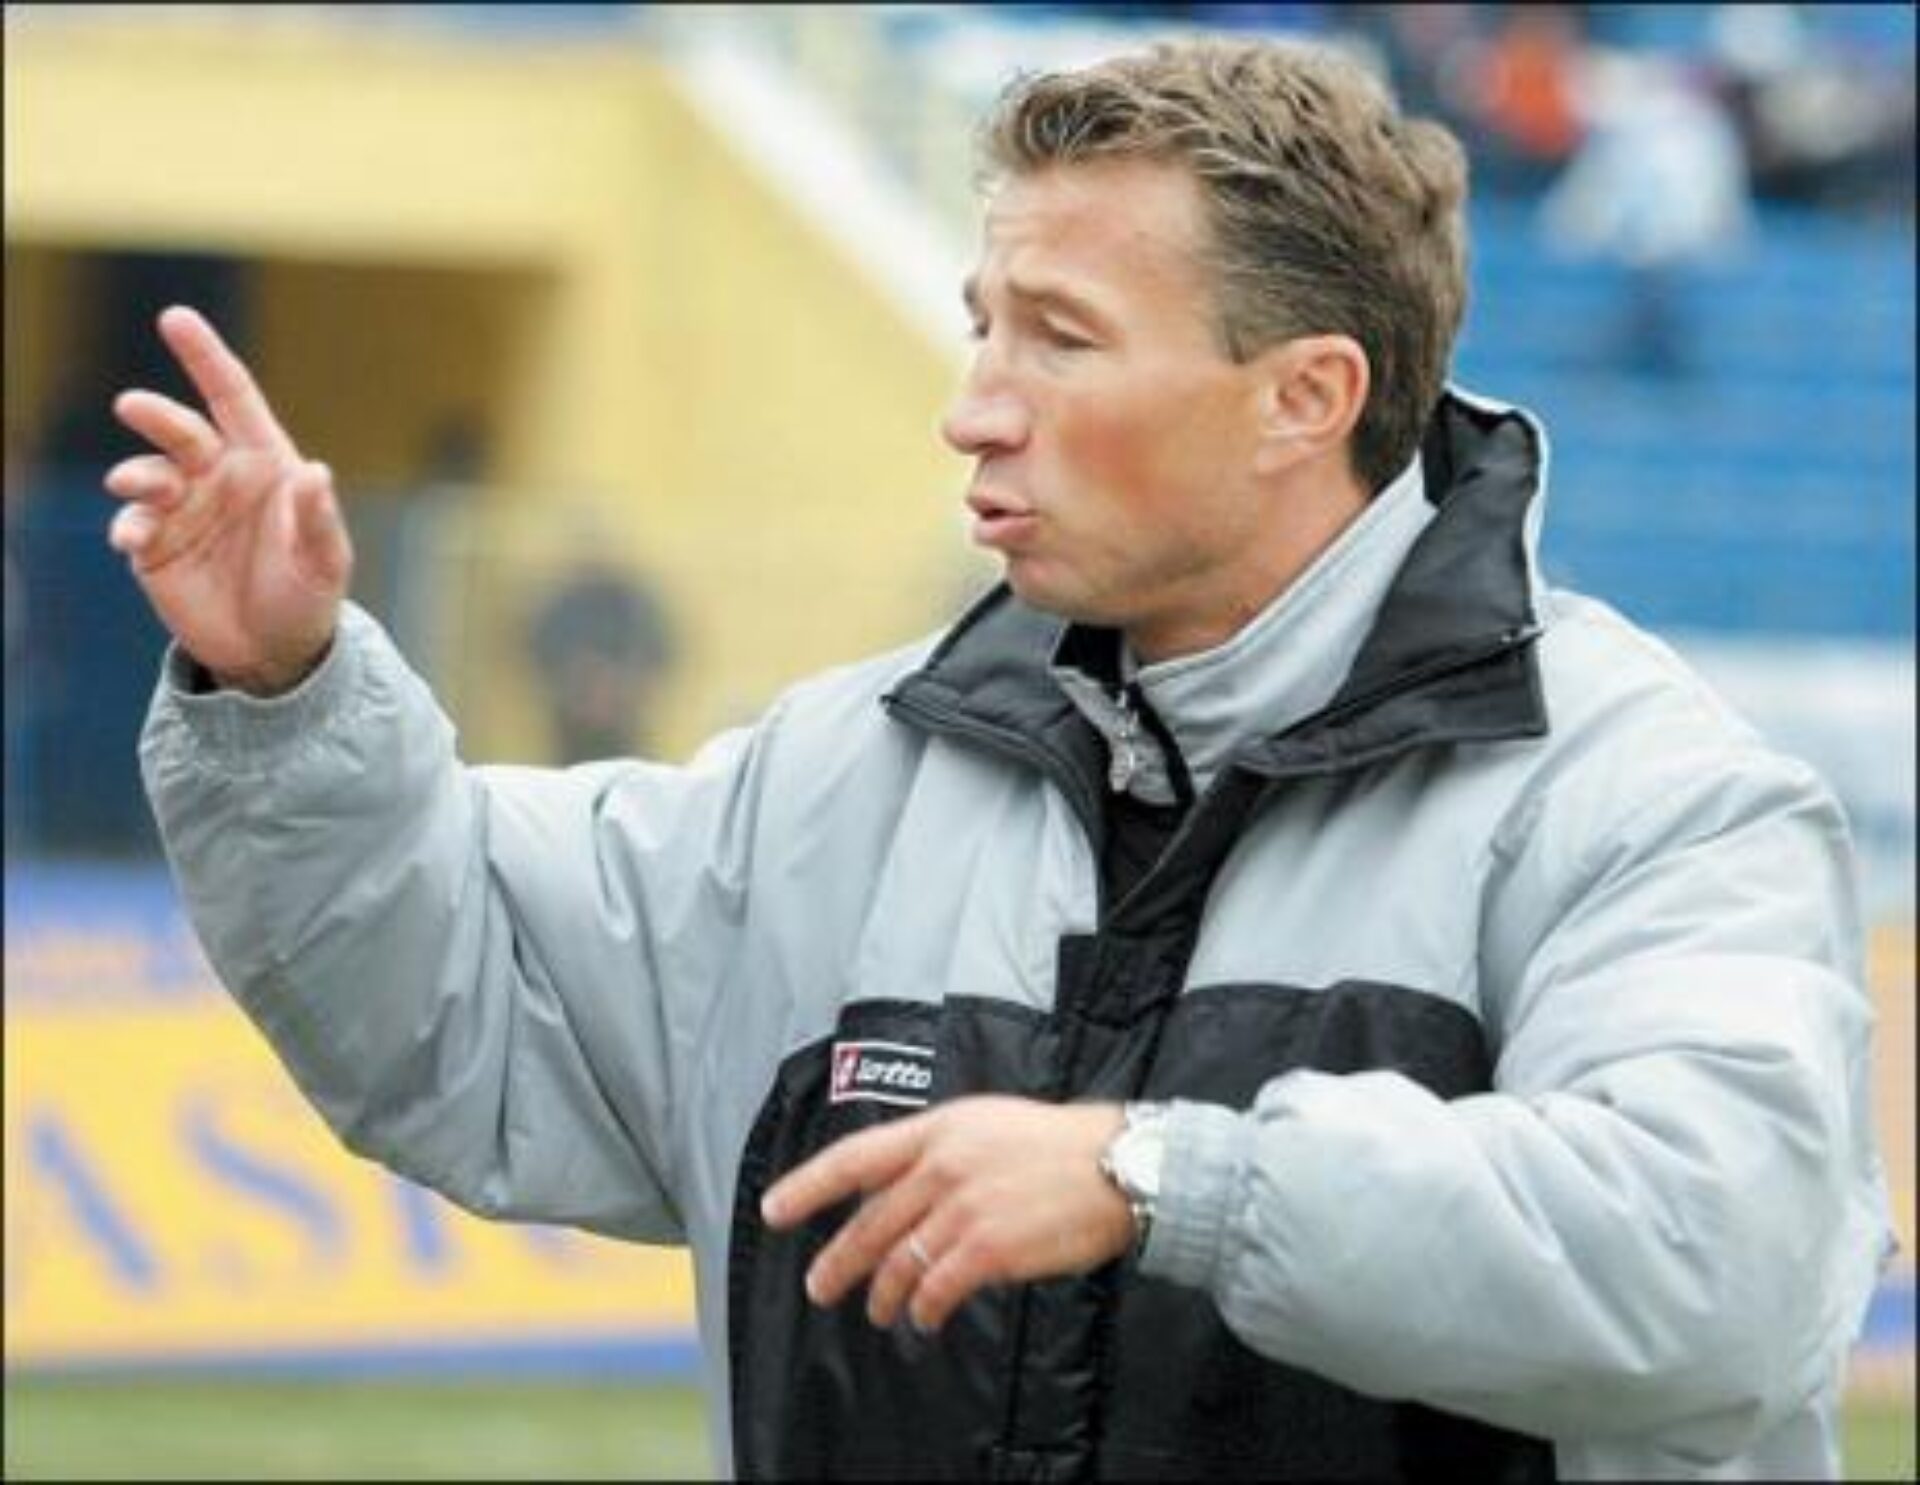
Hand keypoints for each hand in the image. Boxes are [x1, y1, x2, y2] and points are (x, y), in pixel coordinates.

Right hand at [104, 305, 350, 695]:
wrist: (276, 652)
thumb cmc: (307, 596)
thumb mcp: (326, 563)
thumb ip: (319, 519)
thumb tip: (316, 472)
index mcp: (264, 463)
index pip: (232, 398)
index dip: (206, 357)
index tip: (175, 318)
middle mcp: (218, 476)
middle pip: (182, 431)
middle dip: (157, 415)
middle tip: (134, 407)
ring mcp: (182, 508)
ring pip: (149, 474)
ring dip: (137, 474)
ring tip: (135, 486)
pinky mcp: (155, 546)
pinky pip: (133, 524)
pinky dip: (128, 525)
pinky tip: (133, 538)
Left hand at [760, 1096, 1131, 1333]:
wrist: (1117, 1165)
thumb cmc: (1057, 1145)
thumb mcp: (986, 1124)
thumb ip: (938, 1150)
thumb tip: (896, 1186)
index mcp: (939, 1129)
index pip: (854, 1157)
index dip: (807, 1185)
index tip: (774, 1210)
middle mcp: (943, 1164)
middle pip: (870, 1221)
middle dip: (839, 1261)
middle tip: (821, 1286)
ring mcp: (964, 1206)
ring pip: (899, 1261)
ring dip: (884, 1294)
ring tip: (882, 1311)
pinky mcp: (988, 1247)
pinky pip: (936, 1288)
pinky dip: (925, 1309)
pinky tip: (927, 1317)